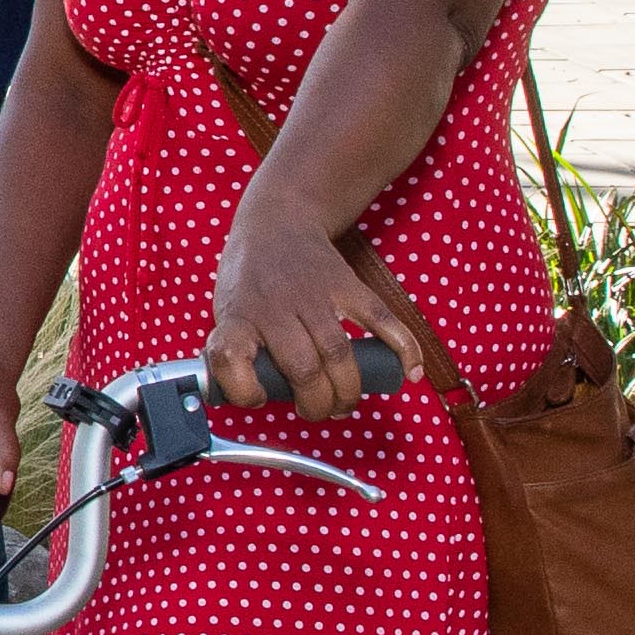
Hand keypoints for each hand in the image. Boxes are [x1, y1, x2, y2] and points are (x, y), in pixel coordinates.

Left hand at [208, 221, 397, 418]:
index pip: (231, 357)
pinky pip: (380, 319)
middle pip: (304, 368)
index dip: (245, 389)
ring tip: (346, 404)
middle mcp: (275, 306)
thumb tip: (262, 399)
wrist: (276, 222)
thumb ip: (240, 353)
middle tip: (321, 412)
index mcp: (238, 315)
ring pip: (339, 352)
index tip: (257, 397)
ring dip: (349, 389)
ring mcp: (314, 294)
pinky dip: (401, 348)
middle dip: (318, 403)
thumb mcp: (227, 312)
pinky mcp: (348, 285)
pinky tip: (408, 373)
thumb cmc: (250, 280)